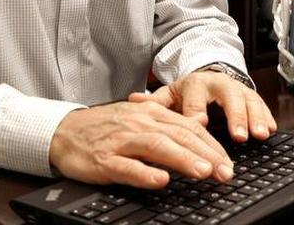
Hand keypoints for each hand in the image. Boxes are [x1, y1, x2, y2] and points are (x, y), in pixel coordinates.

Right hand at [48, 100, 234, 188]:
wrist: (64, 131)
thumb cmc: (105, 127)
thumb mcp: (139, 117)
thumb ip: (168, 122)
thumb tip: (201, 128)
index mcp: (150, 113)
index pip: (188, 127)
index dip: (212, 145)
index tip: (229, 162)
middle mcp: (139, 123)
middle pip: (178, 136)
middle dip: (206, 154)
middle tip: (226, 172)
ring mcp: (121, 141)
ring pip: (157, 147)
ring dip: (183, 159)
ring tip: (203, 172)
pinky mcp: (104, 160)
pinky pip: (127, 166)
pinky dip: (145, 173)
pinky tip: (160, 180)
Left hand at [128, 70, 276, 142]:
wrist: (207, 78)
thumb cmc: (187, 93)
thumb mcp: (170, 95)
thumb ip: (154, 101)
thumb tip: (133, 101)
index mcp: (195, 83)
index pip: (195, 97)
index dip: (197, 110)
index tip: (200, 123)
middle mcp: (218, 83)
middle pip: (228, 96)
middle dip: (235, 116)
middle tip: (239, 136)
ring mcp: (237, 89)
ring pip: (248, 100)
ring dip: (254, 117)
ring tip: (259, 134)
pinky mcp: (251, 95)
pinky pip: (261, 104)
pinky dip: (266, 116)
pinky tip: (270, 130)